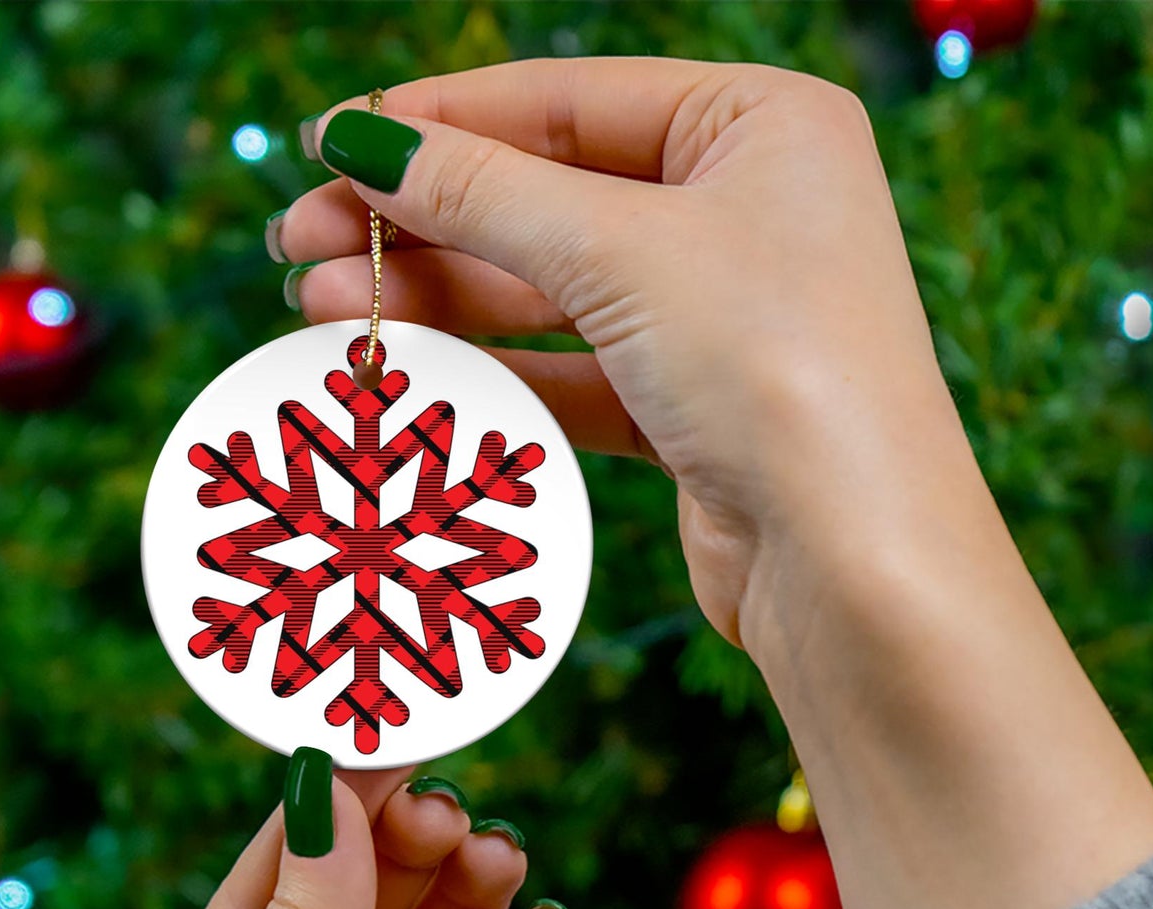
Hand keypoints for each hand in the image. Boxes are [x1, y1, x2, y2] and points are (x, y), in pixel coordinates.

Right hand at [276, 57, 948, 654]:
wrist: (853, 563)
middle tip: (299, 242)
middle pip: (550, 197)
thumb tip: (364, 141)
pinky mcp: (695, 410)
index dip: (440, 121)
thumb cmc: (775, 369)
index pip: (568, 101)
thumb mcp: (620, 252)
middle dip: (422, 221)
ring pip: (553, 291)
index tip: (329, 142)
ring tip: (322, 309)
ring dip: (439, 299)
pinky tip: (406, 371)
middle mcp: (748, 211)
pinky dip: (494, 372)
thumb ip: (485, 193)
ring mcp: (722, 316)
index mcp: (761, 125)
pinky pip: (574, 372)